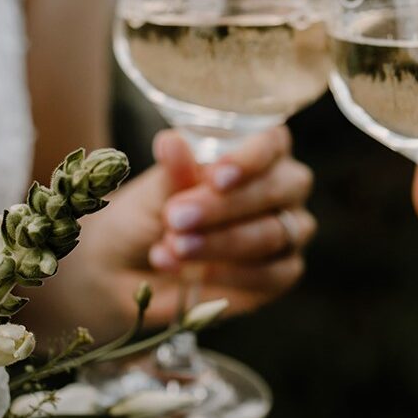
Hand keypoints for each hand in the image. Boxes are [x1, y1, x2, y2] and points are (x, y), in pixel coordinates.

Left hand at [48, 127, 313, 336]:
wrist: (128, 270)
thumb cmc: (146, 215)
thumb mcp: (152, 194)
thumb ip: (172, 174)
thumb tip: (172, 142)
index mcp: (259, 148)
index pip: (272, 142)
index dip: (249, 159)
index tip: (216, 178)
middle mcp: (283, 186)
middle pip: (280, 188)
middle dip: (226, 206)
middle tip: (176, 218)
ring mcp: (288, 230)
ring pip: (275, 233)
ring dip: (223, 242)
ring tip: (174, 247)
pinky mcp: (283, 271)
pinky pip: (274, 274)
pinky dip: (232, 276)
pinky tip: (195, 275)